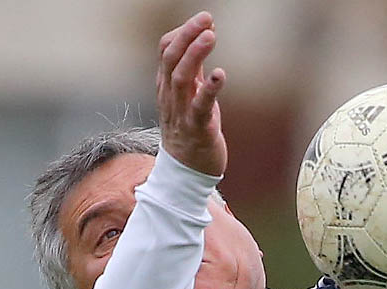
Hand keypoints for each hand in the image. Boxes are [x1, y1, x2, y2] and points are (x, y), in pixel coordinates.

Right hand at [156, 11, 226, 175]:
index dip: (183, 33)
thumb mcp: (191, 96)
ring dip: (195, 55)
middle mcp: (170, 96)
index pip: (166, 51)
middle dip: (187, 35)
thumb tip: (202, 40)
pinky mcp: (197, 129)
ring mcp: (182, 113)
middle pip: (171, 58)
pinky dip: (210, 89)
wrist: (186, 171)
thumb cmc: (191, 131)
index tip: (204, 21)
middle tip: (206, 19)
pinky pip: (200, 106)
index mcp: (167, 86)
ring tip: (210, 37)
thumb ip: (195, 71)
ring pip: (181, 78)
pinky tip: (220, 74)